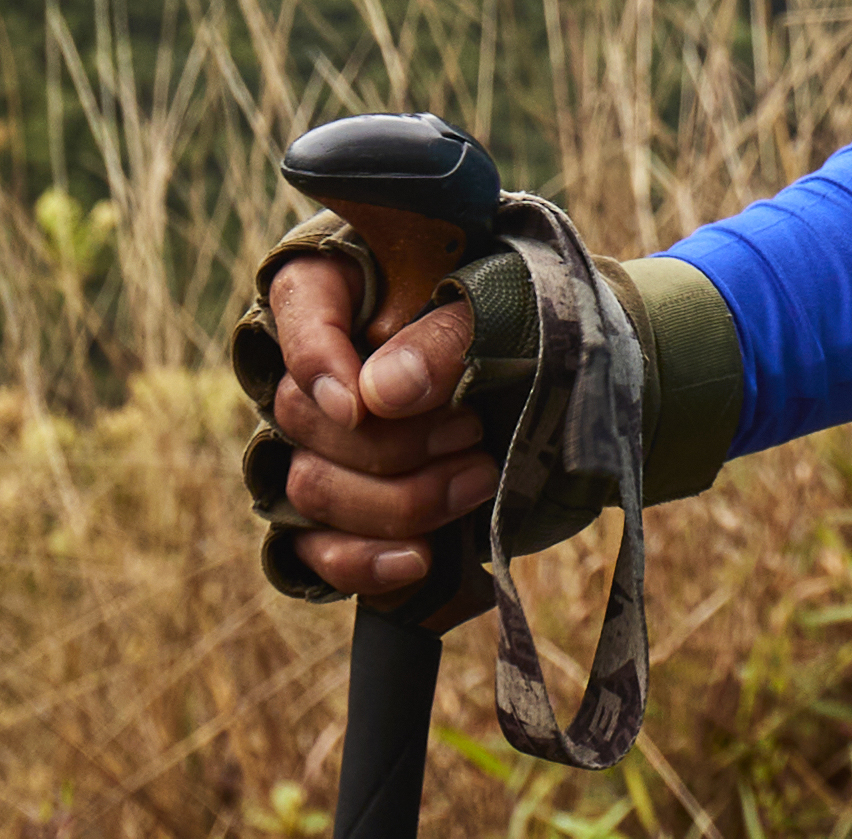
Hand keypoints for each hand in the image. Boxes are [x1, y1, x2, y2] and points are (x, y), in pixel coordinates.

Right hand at [255, 253, 495, 599]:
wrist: (554, 386)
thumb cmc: (516, 326)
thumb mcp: (498, 310)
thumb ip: (442, 339)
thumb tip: (377, 395)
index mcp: (340, 289)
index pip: (297, 306)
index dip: (316, 362)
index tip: (362, 403)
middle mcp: (314, 372)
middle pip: (300, 415)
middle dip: (392, 441)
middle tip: (471, 430)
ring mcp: (316, 449)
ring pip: (310, 489)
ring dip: (398, 500)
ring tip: (477, 479)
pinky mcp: (335, 517)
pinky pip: (315, 553)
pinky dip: (364, 563)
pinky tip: (418, 558)